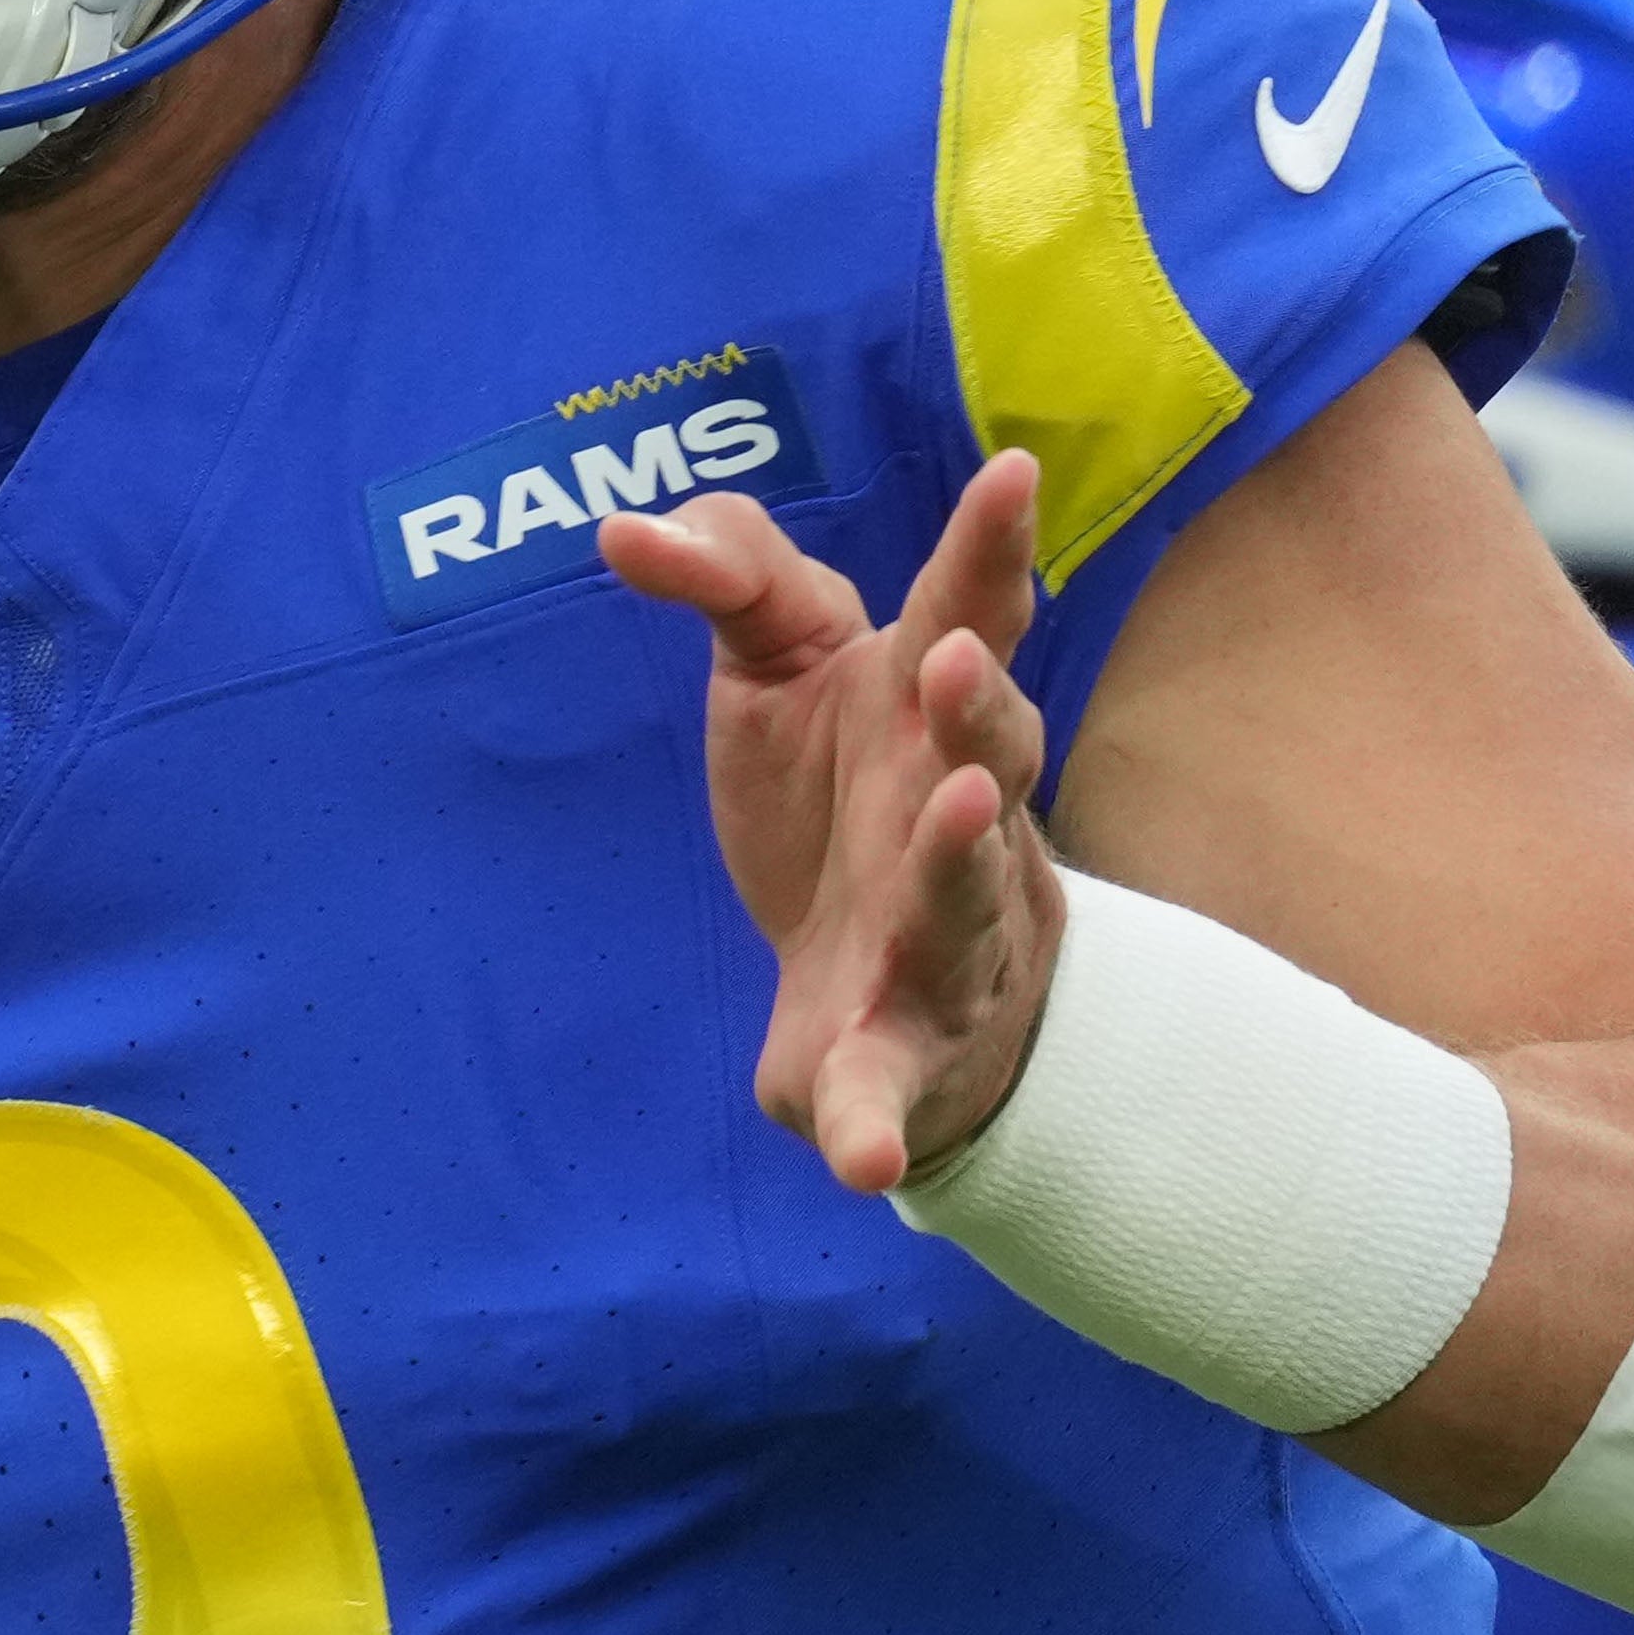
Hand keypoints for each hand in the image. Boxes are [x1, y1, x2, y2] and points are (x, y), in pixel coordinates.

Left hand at [597, 451, 1063, 1196]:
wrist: (869, 972)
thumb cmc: (839, 792)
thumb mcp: (779, 663)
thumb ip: (727, 575)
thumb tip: (622, 528)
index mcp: (929, 709)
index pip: (968, 614)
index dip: (989, 547)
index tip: (1011, 470)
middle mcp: (959, 812)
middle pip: (988, 751)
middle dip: (980, 707)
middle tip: (955, 661)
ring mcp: (943, 937)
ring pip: (964, 900)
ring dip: (963, 860)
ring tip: (964, 810)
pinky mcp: (896, 1050)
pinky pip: (890, 1091)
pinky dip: (874, 1125)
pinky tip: (863, 1165)